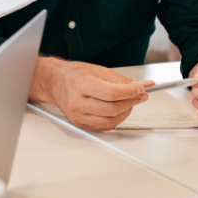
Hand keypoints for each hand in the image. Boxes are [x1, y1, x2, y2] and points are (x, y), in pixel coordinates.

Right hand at [36, 57, 151, 130]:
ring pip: (110, 121)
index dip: (130, 93)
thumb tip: (142, 87)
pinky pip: (104, 127)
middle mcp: (76, 102)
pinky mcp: (79, 124)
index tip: (140, 90)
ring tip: (129, 103)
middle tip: (138, 96)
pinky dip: (115, 120)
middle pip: (112, 109)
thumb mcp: (99, 70)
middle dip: (131, 102)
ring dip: (125, 113)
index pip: (111, 93)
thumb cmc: (75, 75)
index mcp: (80, 84)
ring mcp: (77, 115)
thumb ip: (121, 81)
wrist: (56, 82)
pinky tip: (118, 111)